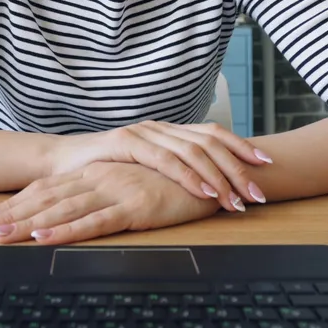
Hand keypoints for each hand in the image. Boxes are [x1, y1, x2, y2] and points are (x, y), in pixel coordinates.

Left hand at [0, 162, 220, 244]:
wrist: (213, 171)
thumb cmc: (172, 181)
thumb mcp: (130, 184)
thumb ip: (101, 193)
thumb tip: (72, 211)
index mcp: (95, 171)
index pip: (46, 190)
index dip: (14, 205)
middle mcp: (99, 177)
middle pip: (45, 199)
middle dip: (9, 215)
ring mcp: (114, 189)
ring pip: (61, 210)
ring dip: (27, 225)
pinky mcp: (133, 205)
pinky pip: (93, 221)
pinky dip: (66, 230)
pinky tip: (45, 237)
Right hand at [46, 121, 271, 212]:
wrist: (60, 164)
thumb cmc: (104, 171)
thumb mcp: (145, 170)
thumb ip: (172, 171)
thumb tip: (208, 185)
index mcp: (168, 131)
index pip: (213, 134)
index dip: (241, 147)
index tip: (266, 165)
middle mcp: (160, 127)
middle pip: (210, 142)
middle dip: (238, 168)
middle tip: (258, 192)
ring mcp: (144, 132)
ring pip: (193, 151)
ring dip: (220, 178)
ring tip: (238, 200)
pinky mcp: (127, 143)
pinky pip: (166, 160)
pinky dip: (189, 177)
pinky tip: (205, 193)